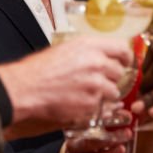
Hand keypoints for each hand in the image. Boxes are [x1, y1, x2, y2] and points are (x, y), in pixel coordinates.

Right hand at [0, 36, 129, 138]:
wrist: (26, 88)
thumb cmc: (40, 69)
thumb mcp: (65, 48)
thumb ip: (88, 50)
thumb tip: (104, 53)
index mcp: (90, 46)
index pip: (122, 49)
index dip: (125, 57)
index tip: (125, 62)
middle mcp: (96, 63)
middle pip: (119, 71)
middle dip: (111, 77)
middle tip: (99, 81)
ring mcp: (95, 85)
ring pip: (114, 91)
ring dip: (105, 93)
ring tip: (86, 93)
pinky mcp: (91, 103)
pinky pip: (102, 106)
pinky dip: (94, 106)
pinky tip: (78, 101)